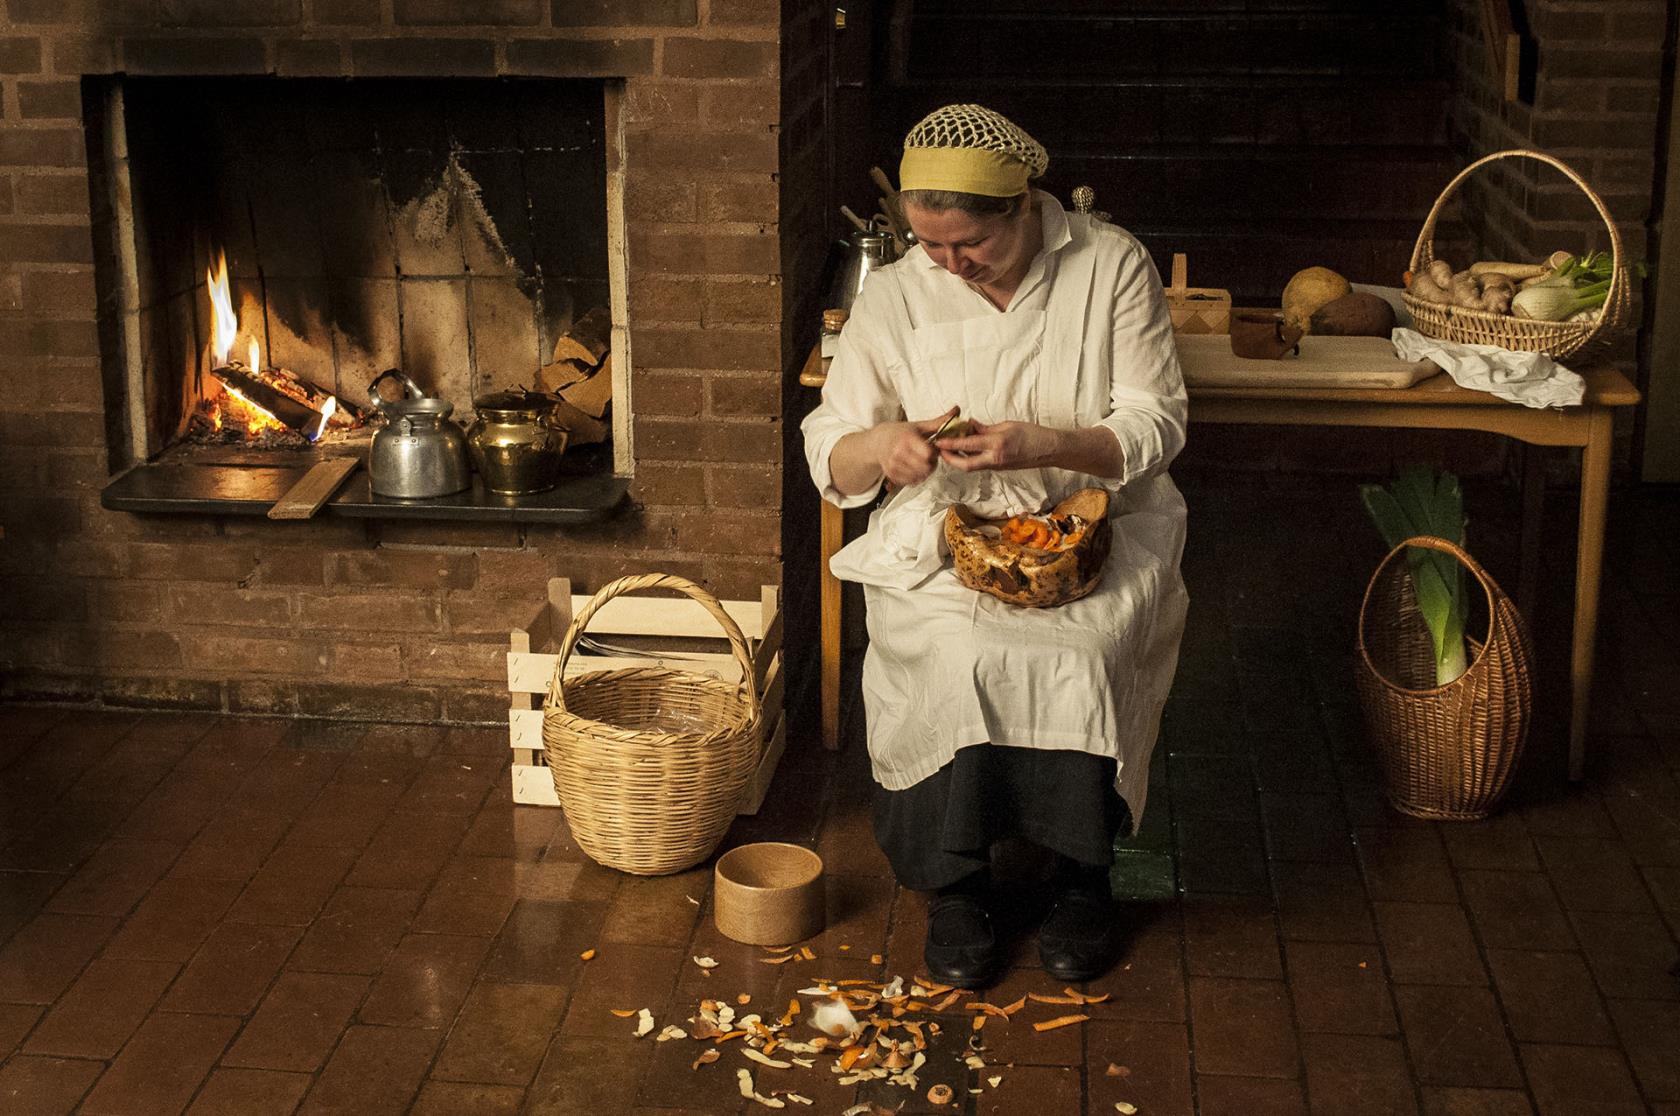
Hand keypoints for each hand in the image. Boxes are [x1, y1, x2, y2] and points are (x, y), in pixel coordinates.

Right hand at [876, 406, 958, 486]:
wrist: (878, 441)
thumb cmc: (901, 433)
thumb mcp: (920, 426)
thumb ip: (940, 421)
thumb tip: (957, 409)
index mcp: (907, 438)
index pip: (928, 454)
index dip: (935, 453)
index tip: (933, 449)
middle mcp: (898, 452)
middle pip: (925, 467)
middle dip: (931, 464)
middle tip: (929, 458)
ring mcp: (893, 464)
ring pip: (919, 476)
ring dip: (924, 472)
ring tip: (921, 462)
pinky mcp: (891, 474)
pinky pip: (910, 482)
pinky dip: (916, 477)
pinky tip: (914, 468)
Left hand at [937, 420, 1060, 472]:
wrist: (1049, 450)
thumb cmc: (1032, 434)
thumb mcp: (1008, 425)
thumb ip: (986, 428)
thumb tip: (969, 425)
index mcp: (997, 444)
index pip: (968, 445)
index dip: (951, 443)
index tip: (939, 439)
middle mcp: (995, 458)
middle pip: (965, 465)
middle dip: (950, 459)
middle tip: (940, 450)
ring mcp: (997, 466)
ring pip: (971, 466)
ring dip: (959, 459)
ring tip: (950, 448)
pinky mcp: (999, 468)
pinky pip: (980, 464)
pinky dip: (970, 458)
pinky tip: (966, 449)